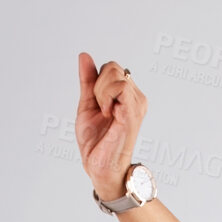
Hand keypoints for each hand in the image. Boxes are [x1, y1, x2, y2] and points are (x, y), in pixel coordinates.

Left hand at [75, 52, 146, 197]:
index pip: (111, 68)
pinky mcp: (133, 112)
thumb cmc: (96, 142)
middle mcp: (136, 98)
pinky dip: (106, 96)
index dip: (97, 82)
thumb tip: (84, 55)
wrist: (100, 166)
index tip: (97, 105)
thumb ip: (88, 80)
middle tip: (100, 110)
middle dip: (98, 85)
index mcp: (127, 96)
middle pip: (113, 67)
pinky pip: (120, 86)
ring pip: (116, 73)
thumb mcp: (87, 104)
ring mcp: (137, 104)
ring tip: (104, 113)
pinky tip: (106, 113)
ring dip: (100, 92)